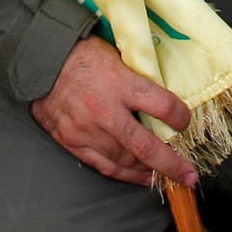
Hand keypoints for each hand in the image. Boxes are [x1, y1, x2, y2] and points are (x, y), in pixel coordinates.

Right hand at [30, 37, 198, 186]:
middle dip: (171, 164)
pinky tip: (139, 177)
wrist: (42, 60)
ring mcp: (87, 130)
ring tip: (165, 176)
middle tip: (189, 176)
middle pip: (146, 146)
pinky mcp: (72, 141)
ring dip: (148, 171)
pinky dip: (125, 174)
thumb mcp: (117, 56)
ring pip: (125, 160)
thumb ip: (138, 78)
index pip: (162, 106)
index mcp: (120, 83)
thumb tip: (163, 95)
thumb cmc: (83, 53)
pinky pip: (104, 165)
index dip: (180, 117)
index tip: (185, 121)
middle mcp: (104, 111)